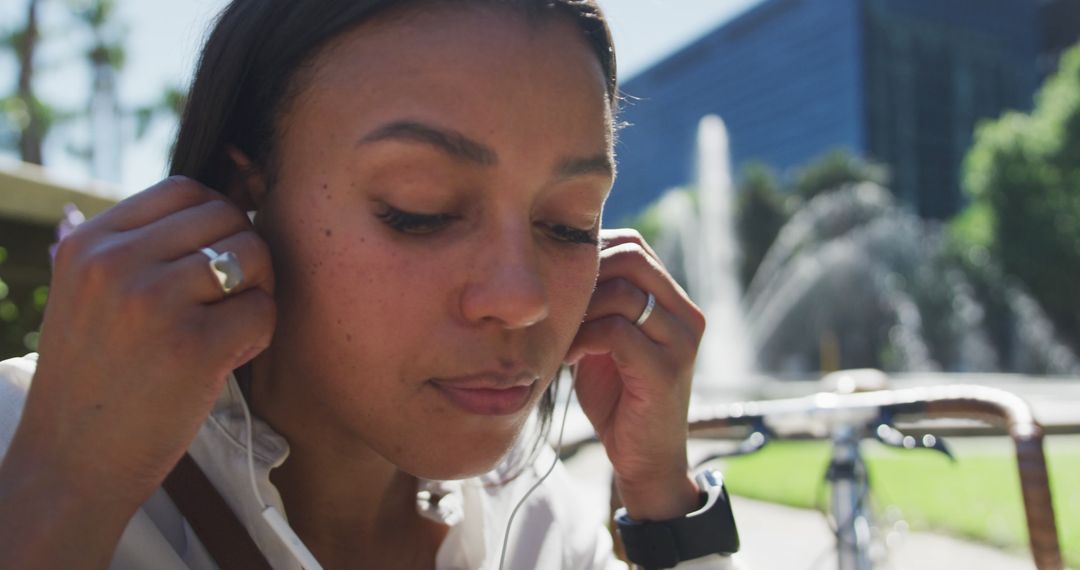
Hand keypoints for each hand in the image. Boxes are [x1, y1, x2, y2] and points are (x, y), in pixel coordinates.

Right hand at [1, 176, 274, 543]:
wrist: (72, 463)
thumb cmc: (97, 378)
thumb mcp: (89, 293)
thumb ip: (140, 247)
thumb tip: (225, 202)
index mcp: (90, 242)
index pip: (185, 189)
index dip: (218, 219)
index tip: (216, 260)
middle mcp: (116, 263)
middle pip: (228, 218)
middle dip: (244, 255)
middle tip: (229, 300)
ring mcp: (154, 302)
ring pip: (253, 257)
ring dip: (257, 292)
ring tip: (227, 328)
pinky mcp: (194, 347)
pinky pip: (264, 310)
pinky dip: (259, 335)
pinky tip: (228, 359)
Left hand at [565, 228, 704, 520]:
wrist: (644, 460)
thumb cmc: (618, 400)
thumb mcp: (606, 342)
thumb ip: (597, 305)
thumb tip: (555, 264)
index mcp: (675, 303)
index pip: (635, 247)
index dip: (592, 254)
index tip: (559, 284)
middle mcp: (686, 315)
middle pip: (633, 257)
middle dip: (586, 274)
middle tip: (558, 303)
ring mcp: (681, 341)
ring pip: (623, 291)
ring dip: (581, 309)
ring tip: (562, 334)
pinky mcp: (666, 370)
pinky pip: (616, 331)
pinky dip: (584, 339)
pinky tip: (569, 359)